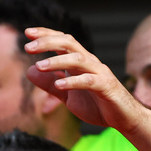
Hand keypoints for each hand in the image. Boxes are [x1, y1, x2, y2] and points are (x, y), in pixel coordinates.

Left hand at [24, 27, 146, 131]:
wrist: (122, 118)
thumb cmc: (96, 104)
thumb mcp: (66, 96)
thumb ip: (49, 84)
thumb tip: (29, 71)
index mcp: (80, 62)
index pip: (62, 42)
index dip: (46, 35)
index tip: (27, 33)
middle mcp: (89, 63)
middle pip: (69, 44)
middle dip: (48, 42)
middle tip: (28, 46)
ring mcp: (99, 73)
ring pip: (78, 60)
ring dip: (57, 61)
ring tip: (39, 65)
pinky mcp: (106, 87)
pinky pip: (89, 81)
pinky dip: (74, 82)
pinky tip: (59, 85)